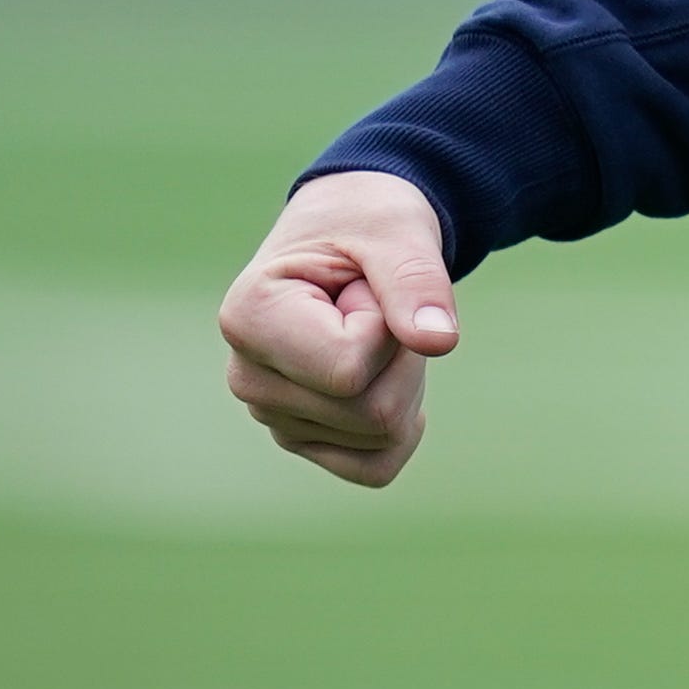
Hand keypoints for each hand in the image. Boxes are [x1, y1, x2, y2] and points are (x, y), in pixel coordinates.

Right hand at [217, 172, 458, 486]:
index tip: (361, 286)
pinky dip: (402, 426)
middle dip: (402, 356)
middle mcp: (248, 376)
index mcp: (249, 318)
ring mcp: (271, 412)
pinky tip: (386, 378)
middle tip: (376, 307)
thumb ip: (416, 281)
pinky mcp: (301, 435)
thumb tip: (440, 342)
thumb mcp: (398, 231)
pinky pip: (375, 465)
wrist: (350, 230)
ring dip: (402, 379)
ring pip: (379, 436)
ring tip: (369, 329)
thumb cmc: (367, 222)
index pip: (349, 369)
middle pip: (370, 412)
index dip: (385, 326)